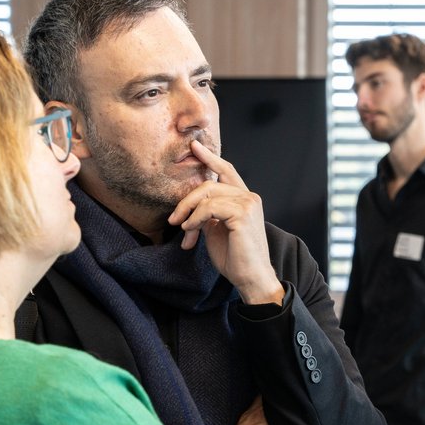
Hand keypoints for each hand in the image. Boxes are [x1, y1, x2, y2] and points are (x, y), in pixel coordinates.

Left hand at [167, 140, 283, 303]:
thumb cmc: (235, 257)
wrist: (250, 277)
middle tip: (174, 218)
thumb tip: (188, 206)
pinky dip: (195, 218)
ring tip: (184, 230)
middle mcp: (249, 197)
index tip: (194, 147)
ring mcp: (248, 203)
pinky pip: (209, 207)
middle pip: (209, 183)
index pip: (227, 170)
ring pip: (207, 194)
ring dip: (189, 212)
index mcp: (245, 199)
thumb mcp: (216, 229)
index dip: (210, 157)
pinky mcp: (243, 213)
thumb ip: (208, 213)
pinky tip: (191, 230)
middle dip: (187, 200)